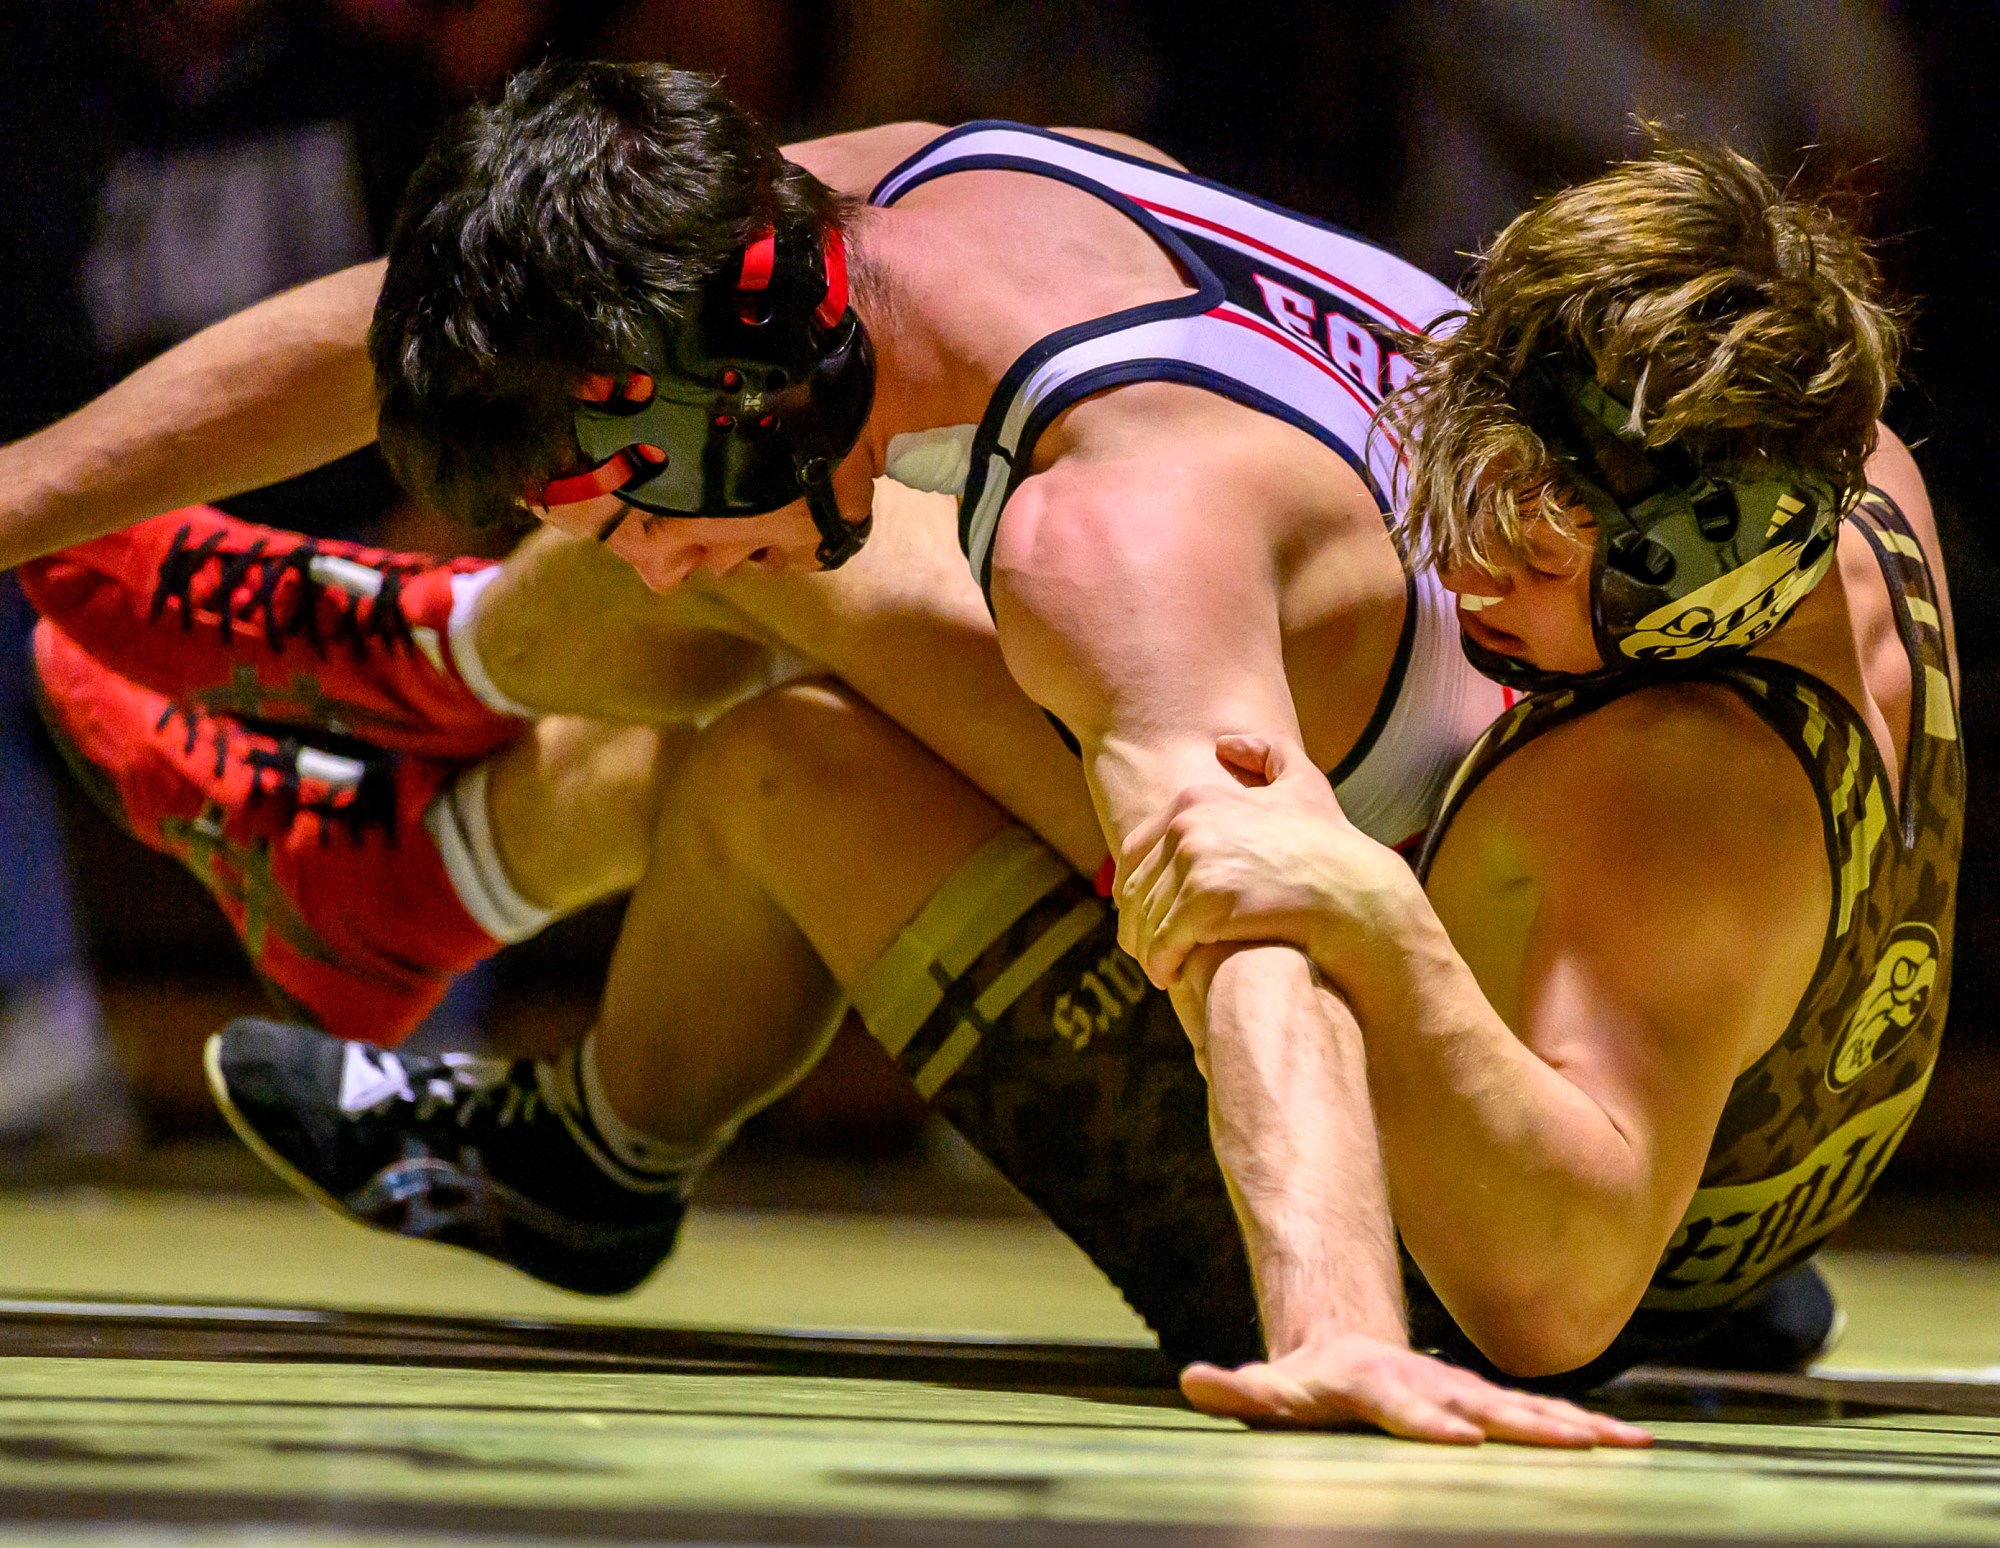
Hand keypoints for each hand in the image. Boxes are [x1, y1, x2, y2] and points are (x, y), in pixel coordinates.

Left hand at [1116, 733, 1413, 988]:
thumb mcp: (1303, 784)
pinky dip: (1159, 964)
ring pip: (1145, 920)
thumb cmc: (1329, 845)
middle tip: (1149, 948)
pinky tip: (1169, 977)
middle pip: (1135, 889)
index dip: (1136, 888)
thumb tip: (1226, 744)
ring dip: (1146, 949)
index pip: (1134, 852)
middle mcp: (1188, 827)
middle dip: (1137, 923)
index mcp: (1194, 801)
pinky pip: (1162, 944)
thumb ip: (1269, 753)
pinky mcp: (1205, 907)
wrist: (1354, 892)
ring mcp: (1196, 865)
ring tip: (1159, 967)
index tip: (1146, 913)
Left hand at [1180, 1333, 1651, 1447]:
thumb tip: (1194, 1379)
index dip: (1429, 1419)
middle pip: (1485, 1406)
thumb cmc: (1305, 1384)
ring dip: (1578, 1429)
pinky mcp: (1493, 1408)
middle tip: (1577, 1444)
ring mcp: (1468, 1394)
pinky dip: (1590, 1431)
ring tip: (1629, 1443)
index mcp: (1378, 1385)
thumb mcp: (1268, 1389)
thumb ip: (1238, 1390)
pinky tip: (1635, 1444)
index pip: (1405, 1405)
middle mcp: (1433, 1386)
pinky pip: (1545, 1422)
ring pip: (1528, 1412)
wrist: (1347, 1346)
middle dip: (1529, 1427)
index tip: (1460, 1434)